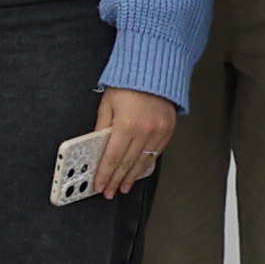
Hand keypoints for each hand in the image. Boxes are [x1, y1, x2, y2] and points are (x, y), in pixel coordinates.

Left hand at [87, 85, 180, 200]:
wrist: (154, 71)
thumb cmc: (129, 84)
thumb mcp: (107, 104)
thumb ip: (101, 127)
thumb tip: (96, 148)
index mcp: (126, 125)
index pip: (113, 157)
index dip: (105, 174)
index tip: (100, 185)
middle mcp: (144, 131)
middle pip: (127, 163)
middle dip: (116, 180)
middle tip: (110, 191)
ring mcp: (158, 132)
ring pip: (143, 162)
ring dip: (132, 177)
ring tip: (123, 187)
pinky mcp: (168, 131)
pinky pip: (156, 154)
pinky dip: (145, 165)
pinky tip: (138, 172)